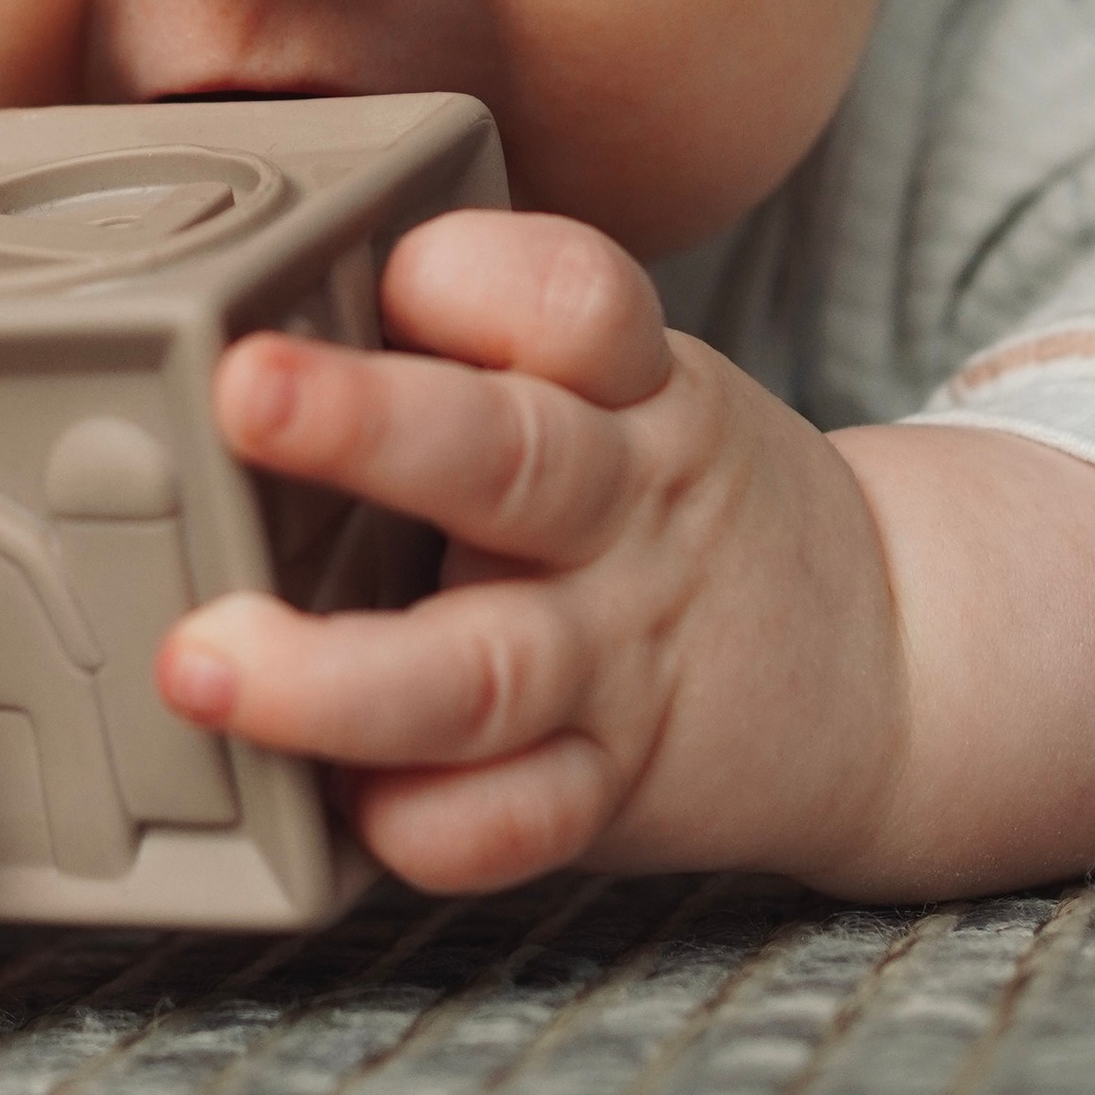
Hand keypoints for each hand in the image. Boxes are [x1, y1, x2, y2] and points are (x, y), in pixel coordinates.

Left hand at [154, 213, 907, 896]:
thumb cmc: (669, 490)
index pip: (572, 298)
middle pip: (507, 458)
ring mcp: (615, 657)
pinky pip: (519, 822)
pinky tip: (341, 814)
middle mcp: (620, 511)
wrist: (887, 656)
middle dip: (367, 422)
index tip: (384, 268)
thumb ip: (475, 348)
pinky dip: (430, 827)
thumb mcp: (624, 380)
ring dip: (337, 674)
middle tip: (242, 389)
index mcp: (627, 388)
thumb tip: (240, 292)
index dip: (475, 273)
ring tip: (207, 664)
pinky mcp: (611, 784)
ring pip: (482, 670)